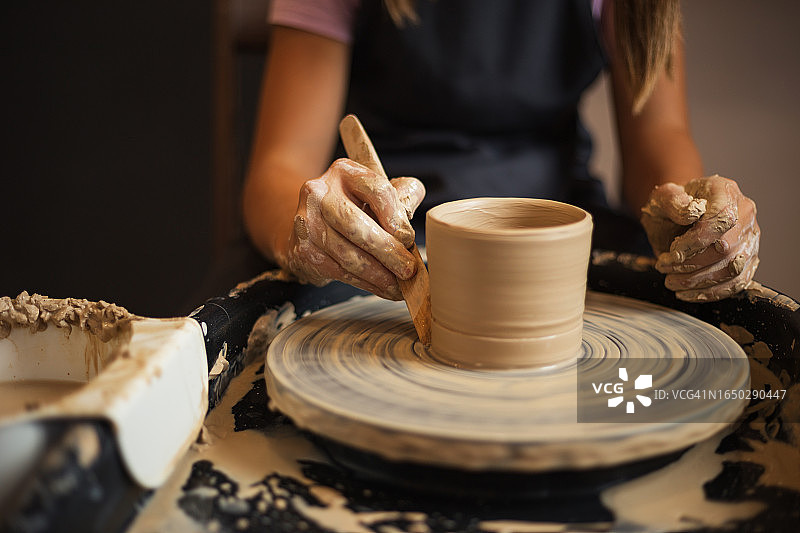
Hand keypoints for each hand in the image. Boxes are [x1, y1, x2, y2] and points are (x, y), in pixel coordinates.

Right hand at [281, 158, 424, 299]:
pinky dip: (366, 284)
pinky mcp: (304, 250)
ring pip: (348, 254)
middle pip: (357, 224)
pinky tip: (382, 288)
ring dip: (379, 275)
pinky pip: (340, 272)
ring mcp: (307, 222)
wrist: (309, 227)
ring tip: (399, 285)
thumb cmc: (353, 210)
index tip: (408, 239)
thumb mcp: (378, 196)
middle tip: (408, 270)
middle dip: (387, 252)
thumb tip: (409, 224)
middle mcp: (320, 193)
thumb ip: (402, 198)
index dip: (396, 217)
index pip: (377, 190)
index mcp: (344, 172)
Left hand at [640, 175, 759, 301]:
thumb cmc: (672, 205)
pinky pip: (737, 283)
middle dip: (690, 264)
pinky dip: (711, 293)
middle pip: (726, 248)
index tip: (671, 253)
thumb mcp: (663, 197)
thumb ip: (673, 201)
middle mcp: (744, 213)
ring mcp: (749, 237)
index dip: (695, 241)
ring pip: (732, 269)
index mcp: (725, 192)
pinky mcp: (747, 259)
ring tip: (671, 282)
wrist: (679, 214)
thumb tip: (690, 213)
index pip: (721, 218)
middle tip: (664, 267)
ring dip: (698, 281)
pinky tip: (687, 293)